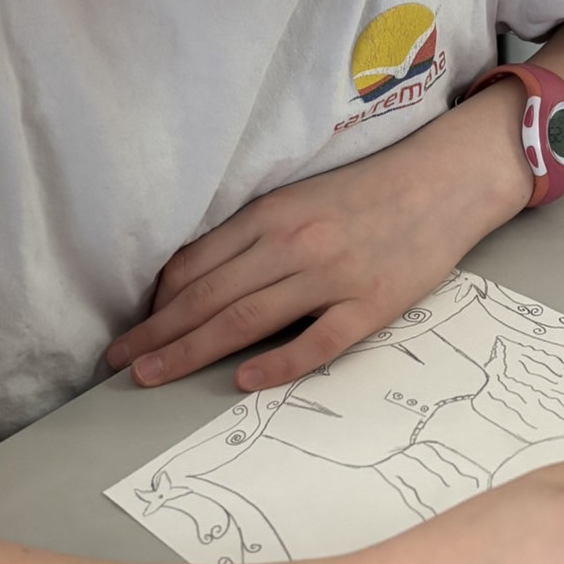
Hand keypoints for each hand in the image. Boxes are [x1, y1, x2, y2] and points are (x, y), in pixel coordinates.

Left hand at [108, 85, 531, 390]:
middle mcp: (294, 243)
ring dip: (190, 351)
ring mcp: (333, 276)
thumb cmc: (369, 191)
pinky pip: (316, 342)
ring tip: (152, 376)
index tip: (132, 330)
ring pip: (246, 319)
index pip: (196, 265)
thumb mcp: (301, 198)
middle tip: (118, 365)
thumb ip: (255, 235)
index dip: (157, 302)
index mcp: (272, 214)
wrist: (445, 182)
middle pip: (209, 297)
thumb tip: (199, 279)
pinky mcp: (371, 305)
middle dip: (157, 334)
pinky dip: (275, 364)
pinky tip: (241, 381)